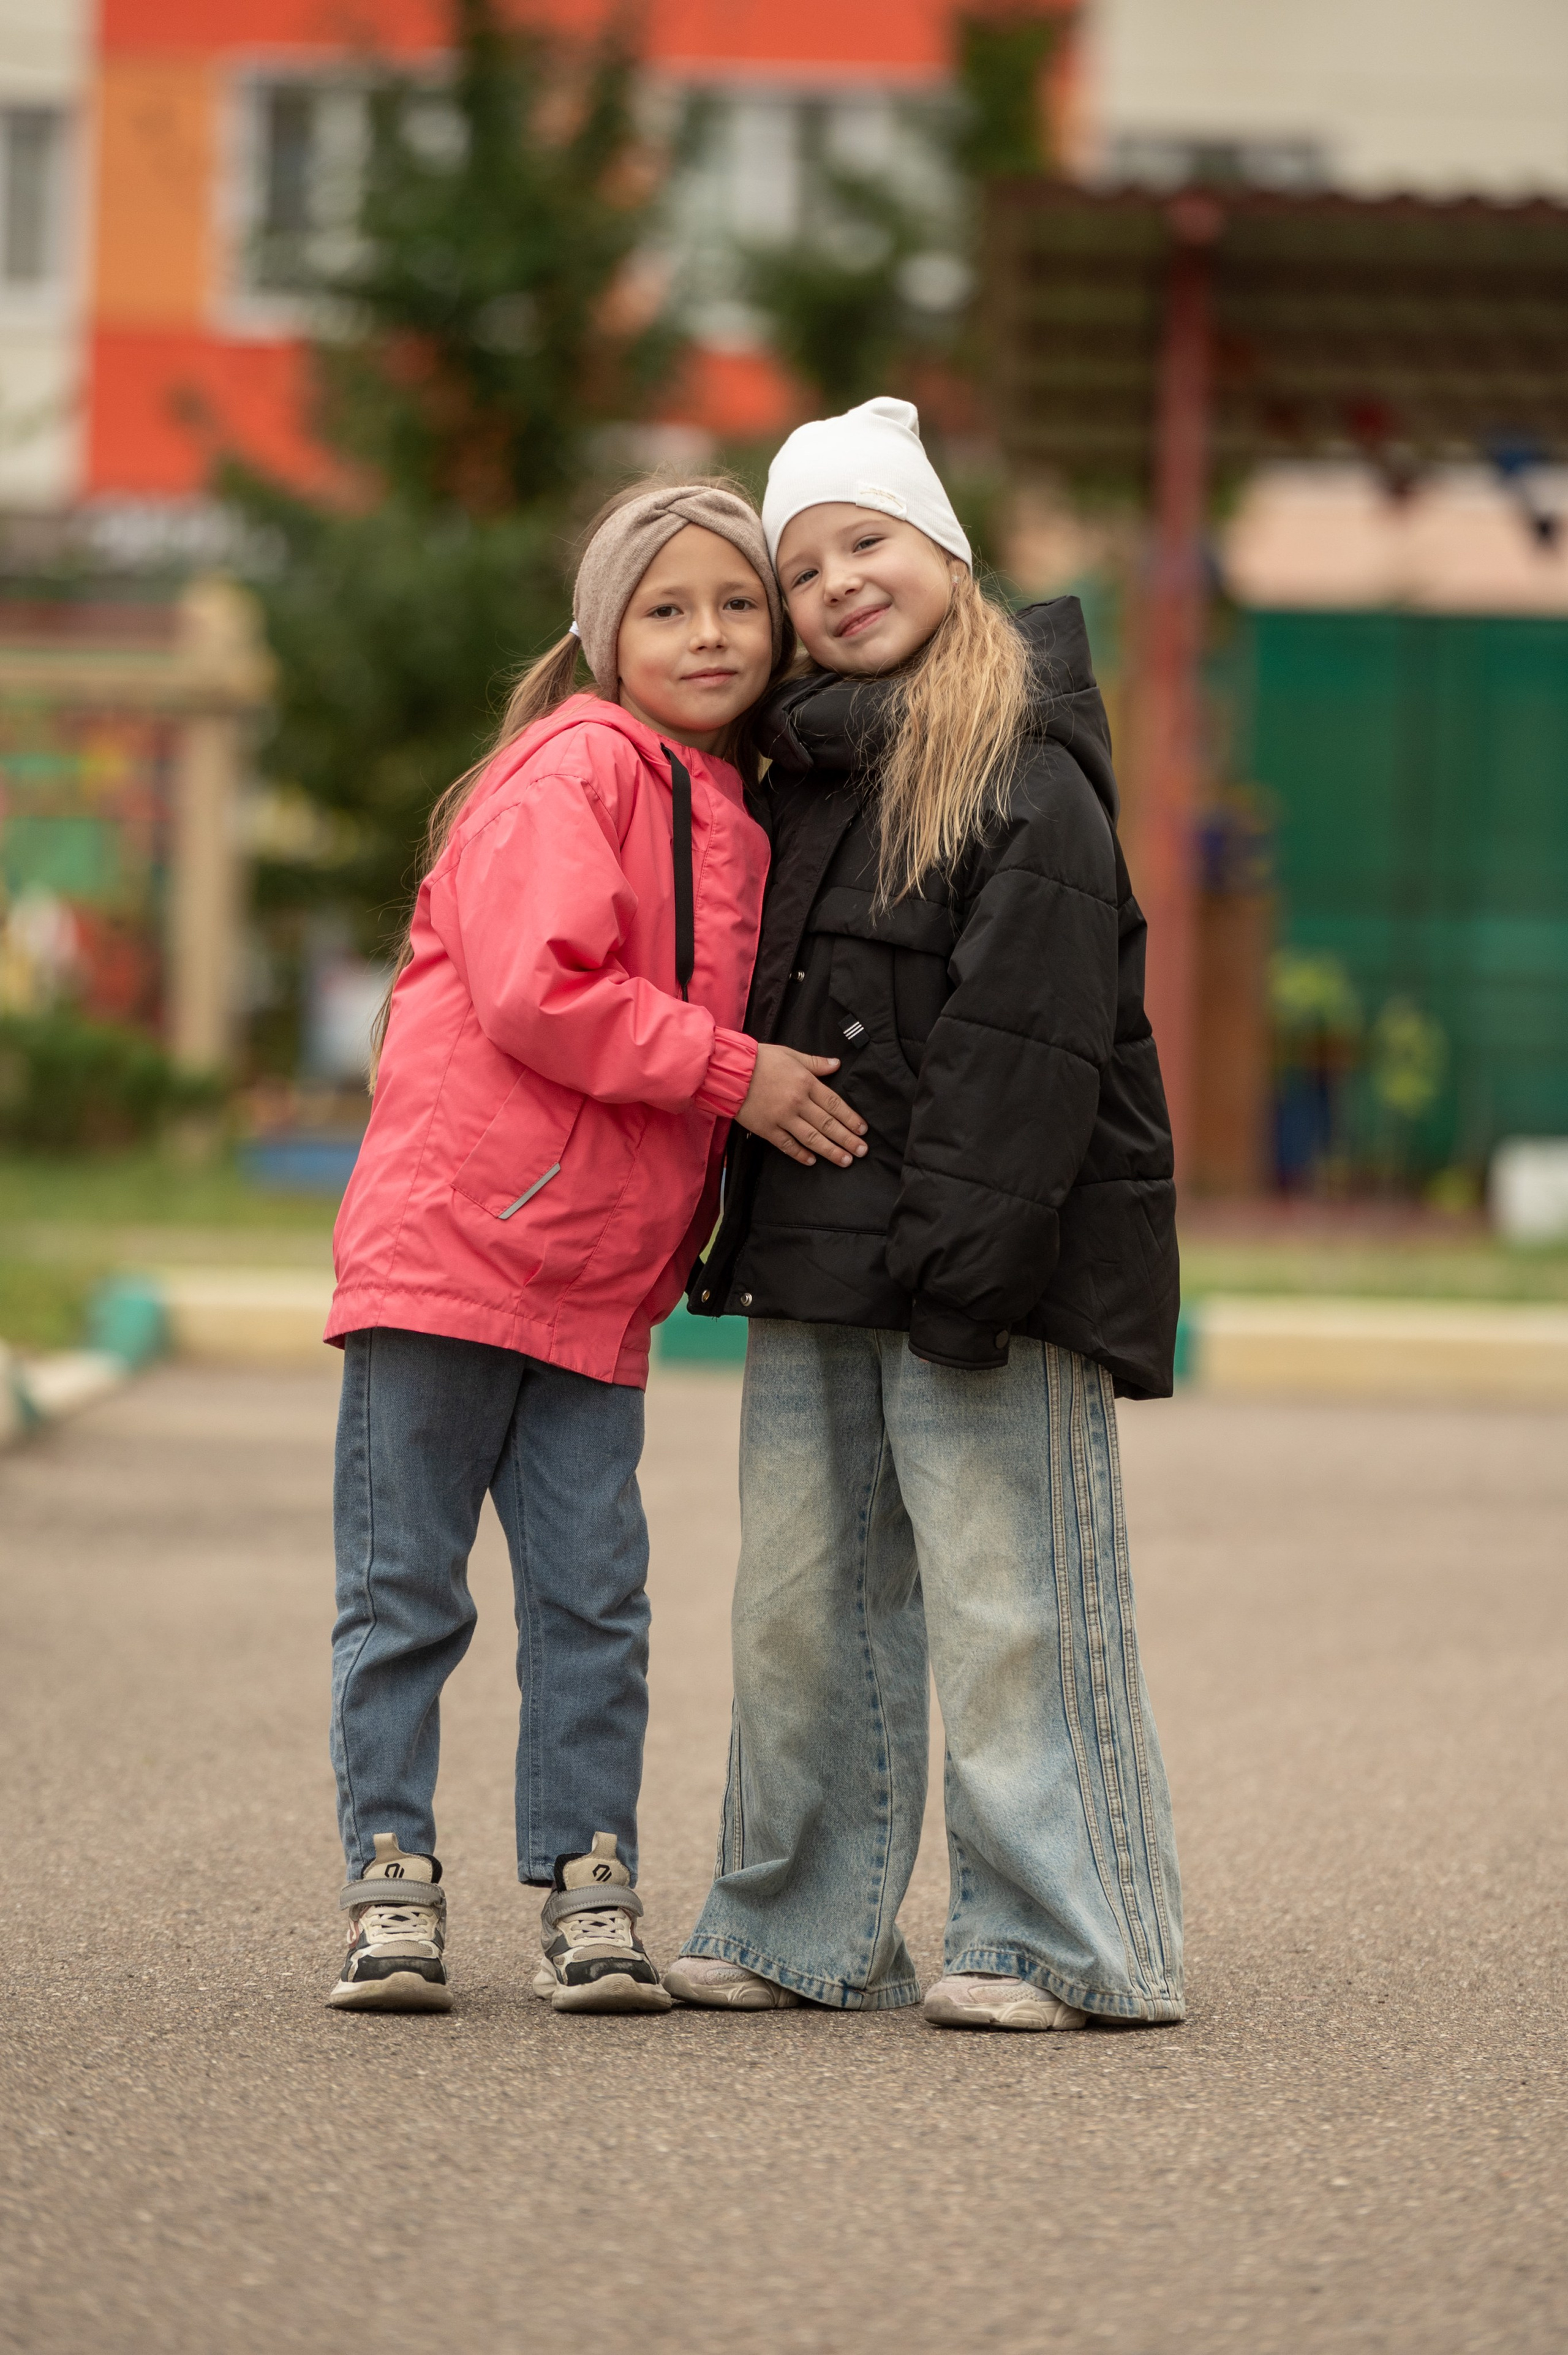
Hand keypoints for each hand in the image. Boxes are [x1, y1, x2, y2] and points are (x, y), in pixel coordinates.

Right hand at [735, 1044, 868, 1167]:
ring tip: (845, 1160)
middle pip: (828, 1124)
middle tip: (861, 1151)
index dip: (850, 1118)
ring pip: (811, 1138)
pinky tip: (812, 1161)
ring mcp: (782, 1117)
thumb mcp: (791, 1054)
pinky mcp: (767, 1128)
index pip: (834, 1104)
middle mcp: (797, 1102)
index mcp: (806, 1082)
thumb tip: (836, 1064)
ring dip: (830, 1150)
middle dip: (847, 1139)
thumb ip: (815, 1062)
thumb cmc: (760, 1060)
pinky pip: (787, 1145)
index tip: (862, 1129)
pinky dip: (800, 1154)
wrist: (730, 1070)